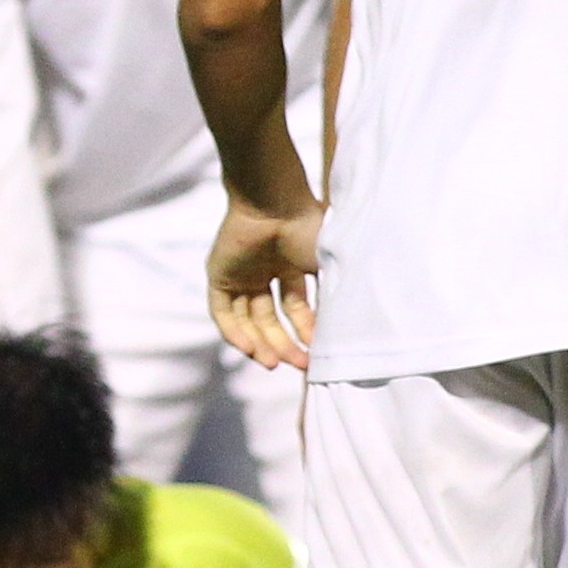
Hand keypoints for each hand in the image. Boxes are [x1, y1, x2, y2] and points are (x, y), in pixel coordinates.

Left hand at [208, 195, 321, 372]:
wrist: (274, 203)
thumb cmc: (308, 226)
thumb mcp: (330, 264)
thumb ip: (335, 294)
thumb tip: (348, 329)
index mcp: (293, 264)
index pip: (296, 308)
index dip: (307, 331)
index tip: (318, 353)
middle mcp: (266, 270)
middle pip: (270, 318)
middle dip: (285, 344)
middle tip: (299, 365)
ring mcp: (242, 273)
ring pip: (247, 319)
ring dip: (261, 343)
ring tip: (274, 364)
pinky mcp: (219, 275)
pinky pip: (222, 312)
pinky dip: (234, 332)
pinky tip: (251, 350)